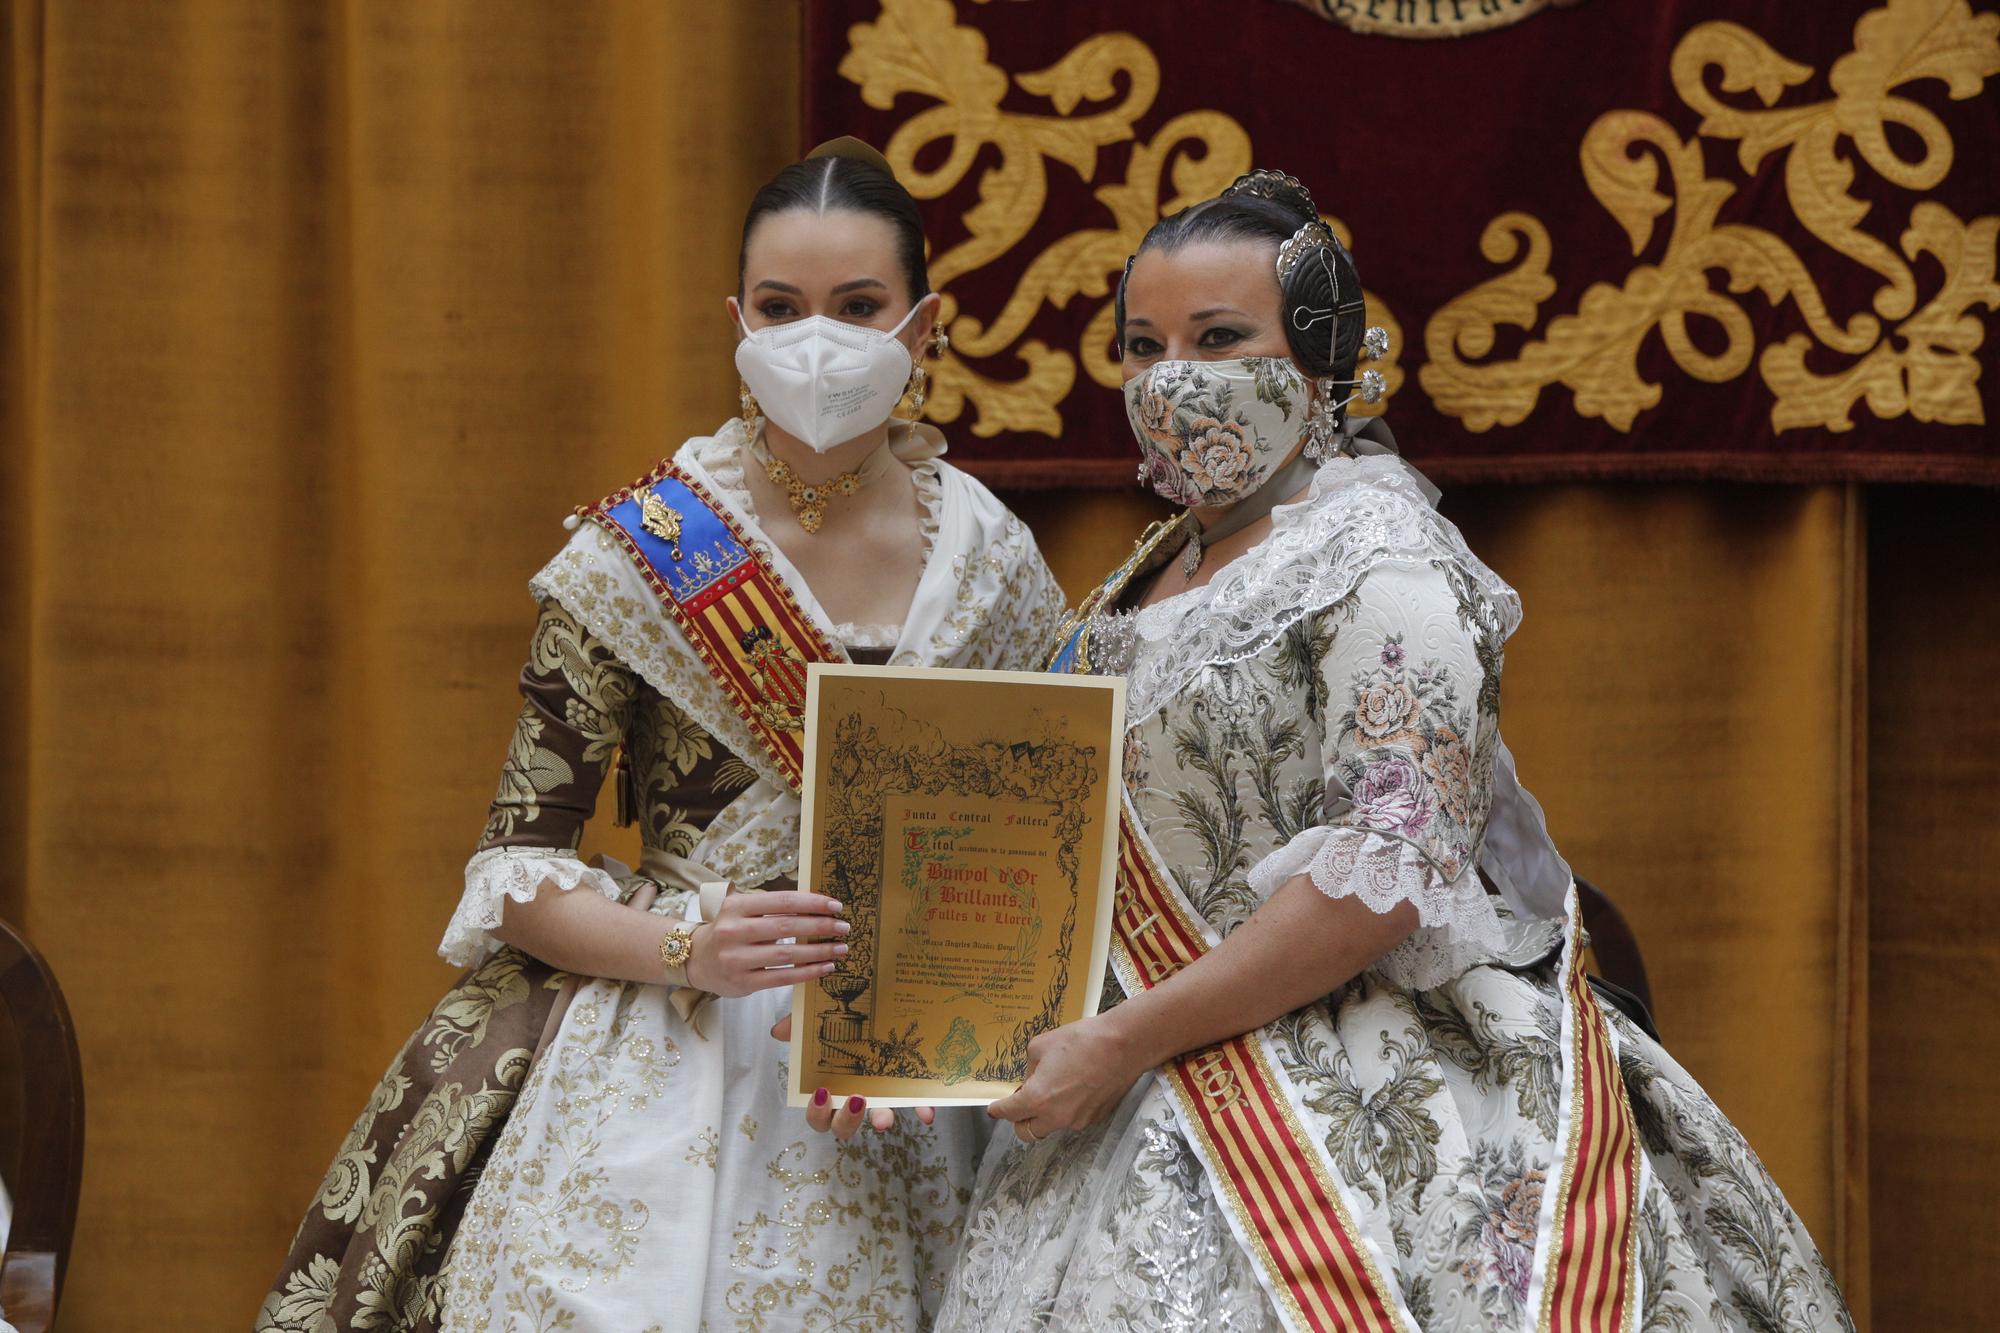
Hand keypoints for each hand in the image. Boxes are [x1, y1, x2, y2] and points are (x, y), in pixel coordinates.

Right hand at [682, 890, 848, 997]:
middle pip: (785, 927)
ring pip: (786, 954)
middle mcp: (733, 931)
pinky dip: (806, 972)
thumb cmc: (728, 930)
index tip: (836, 905)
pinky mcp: (742, 982)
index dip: (811, 902)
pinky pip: (781, 977)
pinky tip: (825, 967)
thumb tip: (816, 904)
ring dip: (818, 951)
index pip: (781, 901)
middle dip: (820, 926)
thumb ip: (772, 908)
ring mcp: (736, 959)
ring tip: (840, 948)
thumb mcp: (741, 911)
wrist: (695, 959)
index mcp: (736, 906)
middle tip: (844, 927)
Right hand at [768, 1015, 935, 1137]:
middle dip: (847, 1120)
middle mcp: (853, 1099)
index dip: (817, 1112)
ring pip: (877, 1119)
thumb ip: (799, 1025)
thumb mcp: (818, 1020)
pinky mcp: (907, 1090)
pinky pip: (914, 1106)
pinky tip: (927, 1113)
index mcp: (830, 1089)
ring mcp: (881, 1096)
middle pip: (842, 1127)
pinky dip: (921, 1110)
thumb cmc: (839, 1024)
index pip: (818, 1114)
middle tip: (856, 1099)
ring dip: (879, 1119)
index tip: (822, 1093)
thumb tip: (779, 1030)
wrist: (878, 1003)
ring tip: (884, 1118)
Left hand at [987, 1013, 1146, 1139]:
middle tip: (1023, 1101)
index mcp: (1037, 1099)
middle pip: (1028, 1132)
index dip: (998, 1111)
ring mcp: (1078, 1120)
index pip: (1009, 1113)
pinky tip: (1076, 1086)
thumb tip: (1031, 1078)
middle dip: (1021, 1120)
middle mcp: (1056, 1117)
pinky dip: (1067, 1109)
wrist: (1123, 1044)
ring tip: (1055, 1087)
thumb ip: (1029, 1068)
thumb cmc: (1082, 1040)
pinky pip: (1073, 1119)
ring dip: (1046, 1114)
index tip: (994, 1109)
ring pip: (1051, 1126)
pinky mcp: (1096, 1118)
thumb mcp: (1041, 1046)